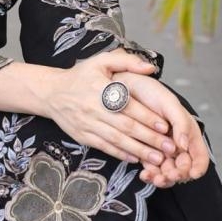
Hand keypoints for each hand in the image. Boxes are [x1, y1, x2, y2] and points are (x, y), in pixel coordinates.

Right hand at [44, 51, 175, 166]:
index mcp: (100, 88)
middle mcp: (94, 107)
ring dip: (139, 150)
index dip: (147, 116)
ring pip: (117, 140)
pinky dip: (121, 154)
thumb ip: (126, 61)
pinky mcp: (83, 136)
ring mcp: (88, 124)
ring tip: (158, 158)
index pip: (128, 105)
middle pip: (125, 126)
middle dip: (149, 138)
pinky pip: (105, 147)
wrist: (52, 93)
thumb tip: (150, 68)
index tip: (165, 125)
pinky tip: (135, 159)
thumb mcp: (100, 61)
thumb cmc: (80, 76)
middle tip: (169, 147)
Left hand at [113, 71, 209, 186]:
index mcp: (187, 132)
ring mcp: (161, 148)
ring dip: (163, 178)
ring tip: (155, 178)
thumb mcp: (169, 103)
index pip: (199, 156)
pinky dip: (150, 174)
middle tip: (169, 175)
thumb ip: (181, 123)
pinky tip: (144, 174)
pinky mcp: (145, 151)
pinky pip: (151, 169)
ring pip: (167, 172)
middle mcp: (176, 143)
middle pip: (183, 168)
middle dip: (178, 174)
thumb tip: (184, 145)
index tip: (191, 172)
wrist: (125, 87)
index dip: (197, 167)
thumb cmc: (150, 92)